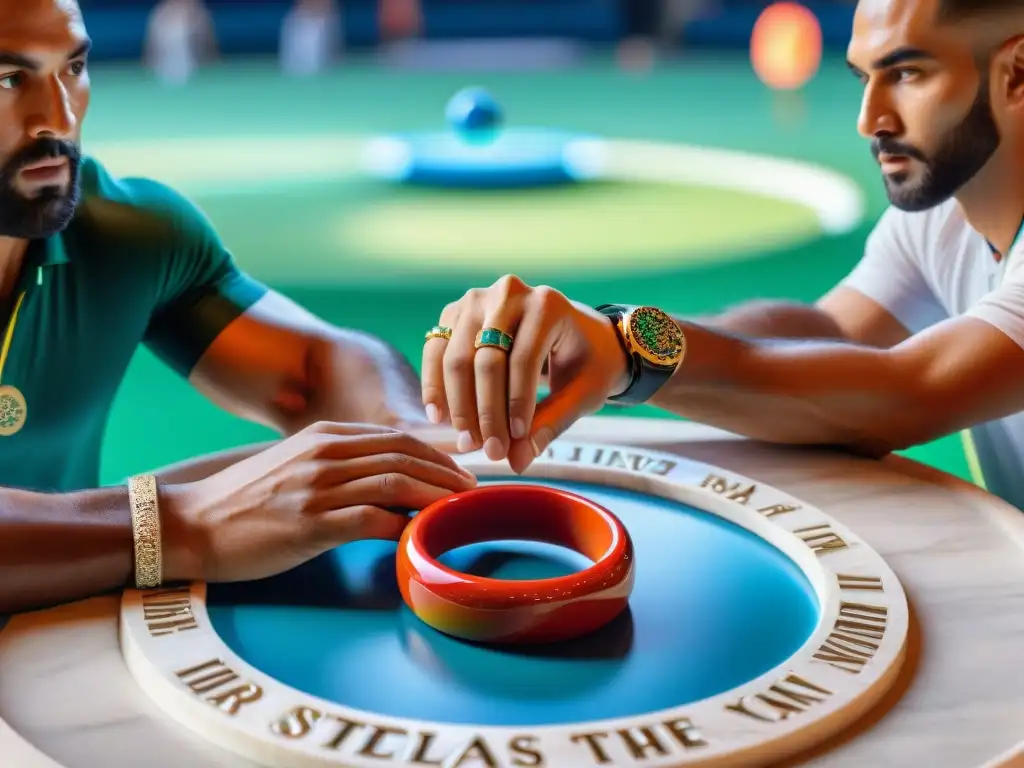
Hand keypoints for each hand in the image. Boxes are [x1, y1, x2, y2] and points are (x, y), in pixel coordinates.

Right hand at [159, 422, 476, 581]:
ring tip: (458, 511)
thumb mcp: (296, 466)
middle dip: (447, 474)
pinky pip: (374, 519)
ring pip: (397, 482)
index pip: (397, 438)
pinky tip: (420, 537)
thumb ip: (339, 464)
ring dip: (436, 497)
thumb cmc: (246, 501)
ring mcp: (318, 487)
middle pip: (406, 455)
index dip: (437, 455)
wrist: (191, 524)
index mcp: (324, 436)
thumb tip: (389, 480)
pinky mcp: (310, 523)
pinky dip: (404, 527)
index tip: (460, 473)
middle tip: (472, 492)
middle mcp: (325, 454)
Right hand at [422, 275, 630, 472]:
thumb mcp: (582, 393)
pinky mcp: (456, 311)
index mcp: (547, 305)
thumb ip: (551, 423)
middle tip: (490, 451)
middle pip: (485, 360)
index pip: (522, 360)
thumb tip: (516, 462)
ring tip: (467, 442)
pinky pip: (437, 350)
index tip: (516, 442)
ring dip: (458, 404)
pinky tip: (440, 417)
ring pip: (456, 358)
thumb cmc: (587, 362)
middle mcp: (509, 293)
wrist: (577, 330)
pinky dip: (435, 385)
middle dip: (486, 412)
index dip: (516, 405)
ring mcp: (477, 299)